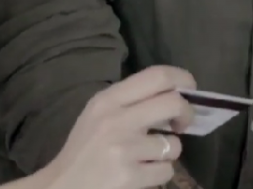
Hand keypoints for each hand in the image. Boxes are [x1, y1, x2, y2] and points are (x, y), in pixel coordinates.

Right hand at [42, 66, 195, 188]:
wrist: (63, 185)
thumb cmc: (84, 149)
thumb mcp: (97, 114)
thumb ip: (129, 102)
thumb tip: (175, 94)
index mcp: (107, 99)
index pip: (157, 76)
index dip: (182, 79)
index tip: (189, 89)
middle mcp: (116, 119)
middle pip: (173, 103)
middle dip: (187, 114)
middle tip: (182, 124)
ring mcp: (124, 148)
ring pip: (174, 144)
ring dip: (167, 152)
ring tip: (148, 157)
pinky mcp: (130, 176)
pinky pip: (166, 170)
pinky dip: (159, 174)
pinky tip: (141, 173)